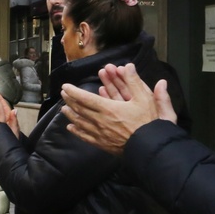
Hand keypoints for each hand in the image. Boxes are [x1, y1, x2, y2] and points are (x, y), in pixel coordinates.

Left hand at [60, 63, 176, 154]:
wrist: (151, 148)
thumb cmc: (149, 123)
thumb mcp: (145, 99)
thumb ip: (135, 82)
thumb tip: (128, 66)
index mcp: (108, 108)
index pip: (85, 98)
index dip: (73, 91)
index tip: (65, 87)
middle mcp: (100, 121)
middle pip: (80, 109)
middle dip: (70, 100)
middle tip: (63, 94)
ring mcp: (100, 134)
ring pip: (80, 122)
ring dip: (71, 115)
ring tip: (64, 109)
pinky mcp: (102, 144)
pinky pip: (85, 137)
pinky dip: (76, 131)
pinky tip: (71, 128)